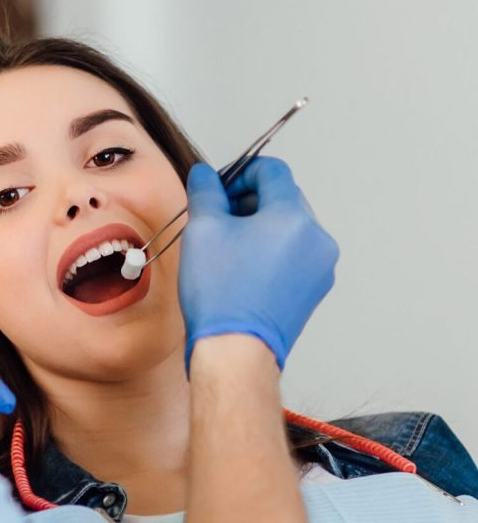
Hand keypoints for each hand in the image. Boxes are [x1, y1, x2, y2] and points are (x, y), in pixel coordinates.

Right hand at [178, 157, 338, 369]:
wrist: (237, 352)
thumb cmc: (221, 296)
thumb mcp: (202, 229)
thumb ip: (206, 191)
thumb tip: (206, 174)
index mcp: (293, 217)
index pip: (271, 171)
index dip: (239, 174)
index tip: (219, 190)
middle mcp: (316, 238)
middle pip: (283, 198)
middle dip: (249, 203)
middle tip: (218, 221)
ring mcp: (320, 266)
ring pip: (289, 228)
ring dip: (260, 228)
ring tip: (229, 251)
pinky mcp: (314, 289)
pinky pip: (294, 255)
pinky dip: (271, 253)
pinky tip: (244, 271)